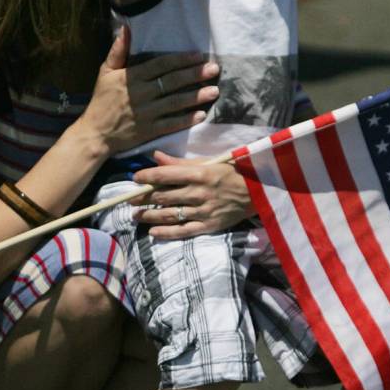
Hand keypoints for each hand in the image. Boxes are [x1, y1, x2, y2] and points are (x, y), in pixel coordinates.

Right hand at [79, 27, 220, 154]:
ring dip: (196, 97)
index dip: (181, 60)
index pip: (161, 65)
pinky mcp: (149, 131)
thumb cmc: (101, 101)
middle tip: (214, 69)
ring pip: (175, 102)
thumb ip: (118, 50)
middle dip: (194, 75)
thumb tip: (125, 27)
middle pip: (172, 82)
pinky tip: (201, 115)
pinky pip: (170, 124)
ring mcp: (146, 113)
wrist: (94, 134)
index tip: (198, 56)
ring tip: (214, 91)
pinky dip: (185, 120)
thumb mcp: (105, 72)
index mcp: (131, 78)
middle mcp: (141, 94)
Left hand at [131, 150, 255, 238]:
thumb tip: (156, 156)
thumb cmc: (233, 172)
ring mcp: (203, 211)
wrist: (260, 192)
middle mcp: (199, 193)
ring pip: (169, 215)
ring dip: (149, 215)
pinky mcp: (209, 226)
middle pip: (163, 196)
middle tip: (129, 199)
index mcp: (199, 173)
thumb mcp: (209, 161)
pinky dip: (167, 233)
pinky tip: (153, 232)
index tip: (135, 178)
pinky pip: (183, 231)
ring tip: (135, 215)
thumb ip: (181, 162)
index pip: (165, 175)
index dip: (146, 177)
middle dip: (143, 197)